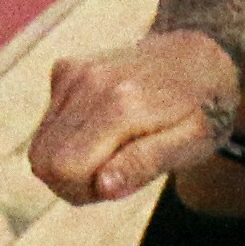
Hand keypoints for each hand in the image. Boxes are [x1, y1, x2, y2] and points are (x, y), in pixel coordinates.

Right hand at [31, 28, 239, 202]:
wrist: (200, 55)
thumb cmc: (203, 108)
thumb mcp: (193, 143)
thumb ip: (145, 164)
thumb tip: (102, 186)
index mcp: (121, 106)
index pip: (63, 169)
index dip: (83, 190)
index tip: (117, 183)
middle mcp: (89, 84)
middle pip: (43, 161)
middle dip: (73, 181)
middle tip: (115, 173)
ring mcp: (74, 73)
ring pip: (41, 146)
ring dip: (71, 161)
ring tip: (114, 150)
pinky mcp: (66, 70)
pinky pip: (48, 124)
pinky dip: (69, 138)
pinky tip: (105, 129)